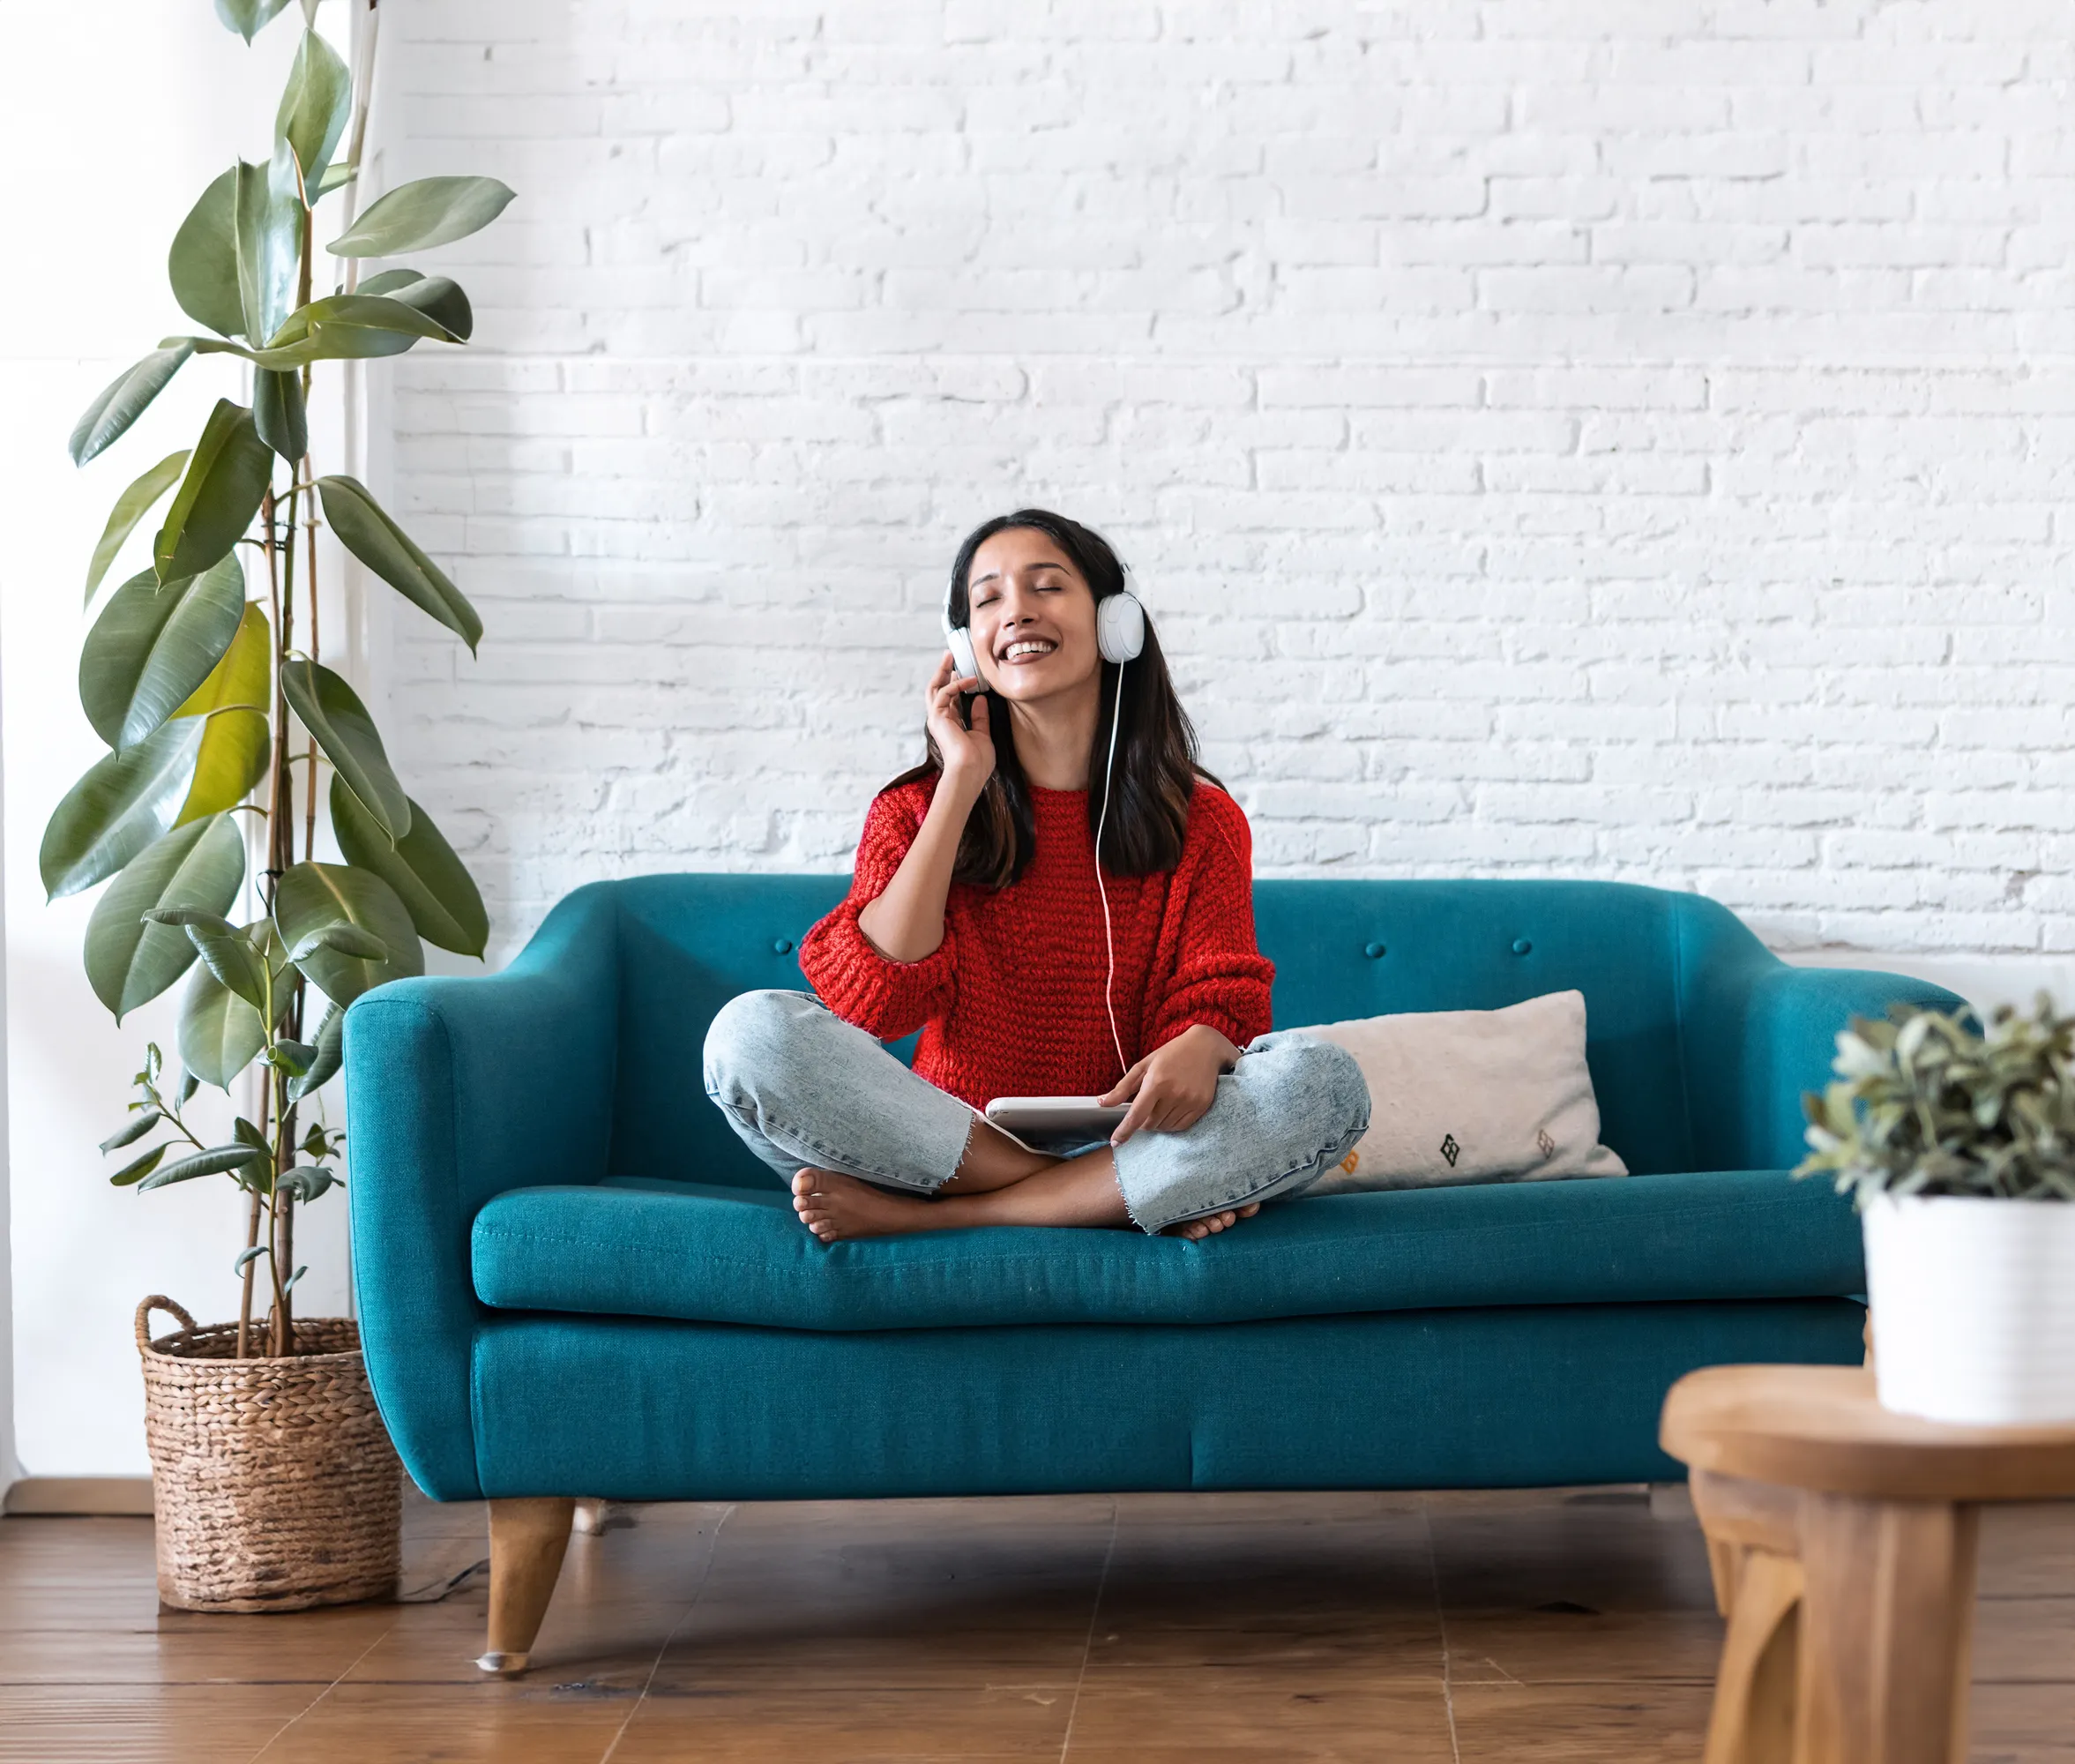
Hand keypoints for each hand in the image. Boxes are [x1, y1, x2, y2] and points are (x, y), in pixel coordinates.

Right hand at [926, 651, 993, 796]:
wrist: (970, 772)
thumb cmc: (977, 760)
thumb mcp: (982, 733)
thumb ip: (979, 716)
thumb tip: (979, 699)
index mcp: (950, 725)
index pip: (949, 699)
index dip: (954, 683)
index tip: (961, 671)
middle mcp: (941, 720)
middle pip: (937, 690)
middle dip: (942, 672)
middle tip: (949, 656)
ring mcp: (937, 719)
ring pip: (934, 688)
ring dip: (942, 671)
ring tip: (950, 657)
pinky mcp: (937, 718)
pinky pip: (943, 694)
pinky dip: (956, 685)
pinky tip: (969, 680)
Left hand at [1102, 1025, 1238, 1144]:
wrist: (1205, 1047)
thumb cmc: (1171, 1054)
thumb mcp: (1144, 1065)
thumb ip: (1122, 1087)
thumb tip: (1102, 1103)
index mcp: (1156, 1082)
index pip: (1136, 1115)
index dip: (1124, 1131)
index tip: (1115, 1142)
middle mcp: (1173, 1094)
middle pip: (1150, 1124)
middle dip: (1143, 1121)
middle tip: (1148, 1106)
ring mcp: (1189, 1101)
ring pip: (1165, 1127)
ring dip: (1158, 1122)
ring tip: (1162, 1104)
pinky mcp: (1202, 1106)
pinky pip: (1181, 1127)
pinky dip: (1172, 1123)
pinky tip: (1173, 1108)